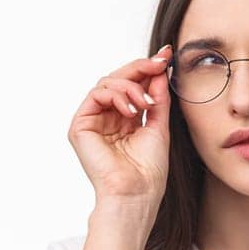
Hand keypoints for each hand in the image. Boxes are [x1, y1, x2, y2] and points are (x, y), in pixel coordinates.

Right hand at [67, 45, 173, 214]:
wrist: (137, 193)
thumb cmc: (149, 170)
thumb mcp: (159, 125)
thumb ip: (158, 97)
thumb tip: (161, 70)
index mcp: (125, 119)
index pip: (133, 85)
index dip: (148, 68)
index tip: (167, 56)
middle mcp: (107, 118)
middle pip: (118, 79)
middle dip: (140, 68)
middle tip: (159, 63)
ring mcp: (93, 121)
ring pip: (107, 82)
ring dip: (131, 86)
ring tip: (146, 104)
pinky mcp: (80, 126)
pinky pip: (96, 95)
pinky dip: (117, 95)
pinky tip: (133, 110)